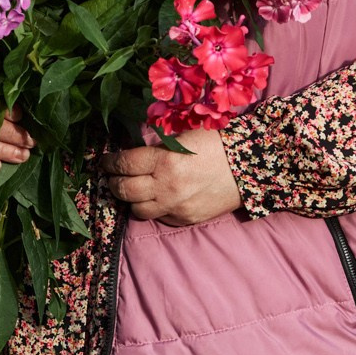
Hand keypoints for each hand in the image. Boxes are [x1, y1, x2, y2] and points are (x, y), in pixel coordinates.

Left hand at [100, 130, 240, 225]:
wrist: (249, 167)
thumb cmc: (218, 144)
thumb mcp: (185, 135)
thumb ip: (159, 144)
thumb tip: (135, 149)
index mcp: (164, 160)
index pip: (124, 164)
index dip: (110, 163)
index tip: (105, 161)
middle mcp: (166, 186)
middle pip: (124, 190)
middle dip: (114, 182)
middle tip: (113, 176)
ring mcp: (175, 206)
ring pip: (138, 210)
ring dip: (132, 199)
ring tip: (133, 190)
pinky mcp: (186, 219)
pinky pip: (160, 218)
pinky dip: (155, 209)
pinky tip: (158, 198)